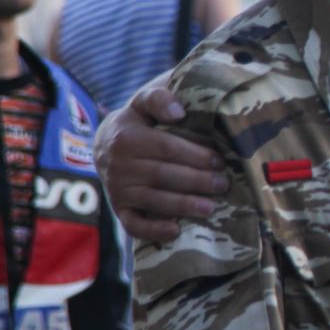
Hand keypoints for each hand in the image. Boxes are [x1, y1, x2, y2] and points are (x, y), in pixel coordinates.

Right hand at [96, 84, 224, 241]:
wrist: (106, 145)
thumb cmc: (139, 122)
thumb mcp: (144, 102)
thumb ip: (158, 98)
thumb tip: (178, 112)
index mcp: (127, 137)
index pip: (167, 148)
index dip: (196, 155)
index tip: (220, 161)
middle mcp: (119, 165)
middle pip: (164, 175)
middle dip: (197, 181)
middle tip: (223, 184)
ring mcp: (118, 189)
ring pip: (154, 200)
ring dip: (184, 206)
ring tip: (211, 207)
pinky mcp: (119, 209)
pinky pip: (134, 224)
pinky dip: (153, 230)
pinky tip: (175, 231)